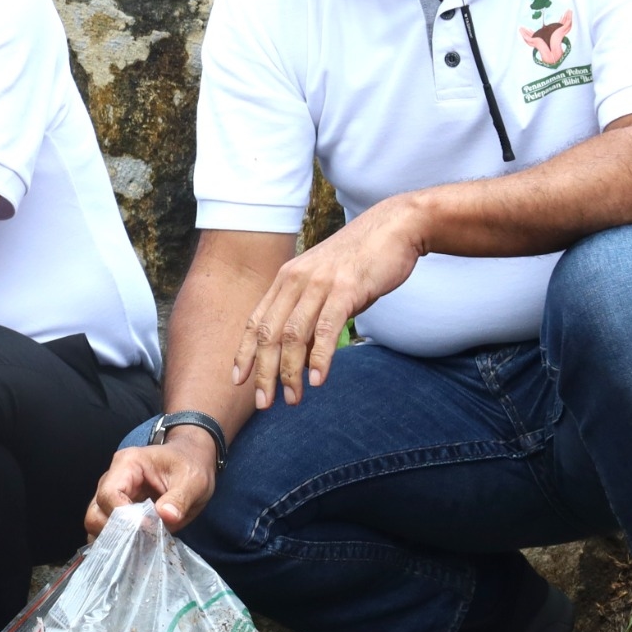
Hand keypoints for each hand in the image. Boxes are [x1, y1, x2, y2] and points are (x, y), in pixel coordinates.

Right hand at [86, 435, 217, 536]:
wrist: (191, 460)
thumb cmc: (190, 465)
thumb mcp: (193, 481)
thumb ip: (180, 499)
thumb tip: (166, 516)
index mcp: (127, 464)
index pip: (109, 494)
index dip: (124, 517)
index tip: (146, 528)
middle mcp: (112, 478)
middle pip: (96, 512)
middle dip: (114, 532)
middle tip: (140, 541)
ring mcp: (112, 495)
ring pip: (96, 522)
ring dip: (114, 539)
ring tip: (139, 546)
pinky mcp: (117, 509)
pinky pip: (107, 529)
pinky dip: (117, 543)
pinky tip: (135, 548)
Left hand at [235, 198, 425, 407]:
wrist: (393, 227)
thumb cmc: (360, 261)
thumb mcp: (325, 285)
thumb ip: (309, 315)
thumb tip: (301, 356)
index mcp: (287, 279)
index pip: (256, 321)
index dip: (244, 353)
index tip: (237, 381)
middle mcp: (296, 280)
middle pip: (269, 334)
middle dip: (262, 372)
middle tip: (262, 403)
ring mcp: (320, 284)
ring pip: (294, 335)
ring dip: (290, 372)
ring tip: (292, 399)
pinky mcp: (346, 289)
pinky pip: (326, 328)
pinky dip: (321, 357)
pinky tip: (319, 380)